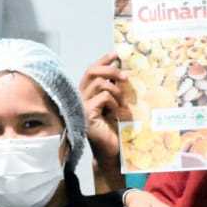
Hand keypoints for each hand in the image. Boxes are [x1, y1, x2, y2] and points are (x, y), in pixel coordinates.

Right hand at [81, 52, 126, 173]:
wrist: (111, 152)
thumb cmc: (114, 130)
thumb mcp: (116, 104)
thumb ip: (115, 90)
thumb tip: (122, 71)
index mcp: (86, 94)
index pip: (91, 71)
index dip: (102, 60)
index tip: (116, 54)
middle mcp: (80, 98)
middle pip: (91, 72)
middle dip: (110, 70)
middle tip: (126, 77)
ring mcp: (81, 106)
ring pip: (100, 84)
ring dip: (116, 91)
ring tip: (123, 104)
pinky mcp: (87, 114)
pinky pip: (103, 97)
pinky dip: (114, 103)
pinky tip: (117, 114)